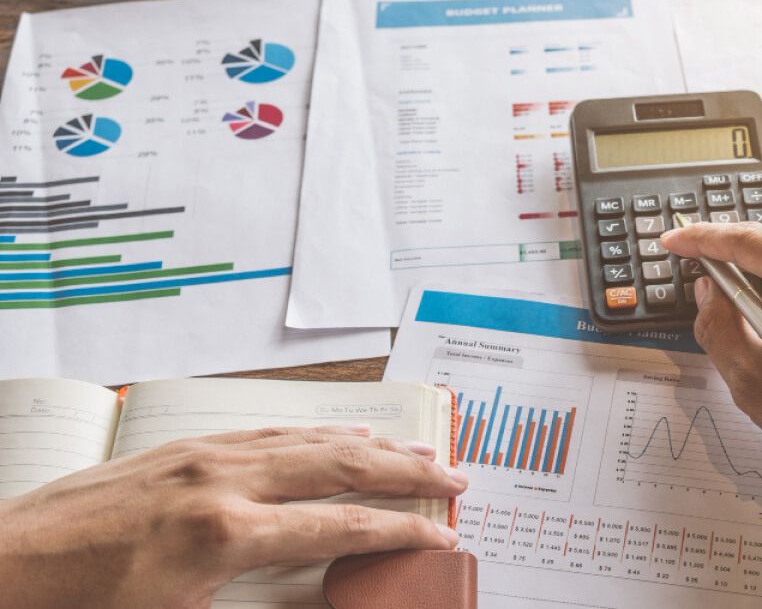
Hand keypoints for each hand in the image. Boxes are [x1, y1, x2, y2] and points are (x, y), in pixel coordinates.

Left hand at [0, 426, 467, 608]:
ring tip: (417, 449)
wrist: (3, 567)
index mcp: (227, 533)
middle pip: (340, 467)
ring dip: (371, 444)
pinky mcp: (184, 448)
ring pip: (310, 440)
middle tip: (454, 477)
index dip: (401, 531)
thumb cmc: (85, 607)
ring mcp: (204, 457)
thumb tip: (317, 600)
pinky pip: (268, 432)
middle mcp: (225, 482)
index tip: (442, 535)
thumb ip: (265, 605)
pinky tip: (339, 433)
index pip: (341, 528)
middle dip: (405, 473)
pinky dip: (316, 433)